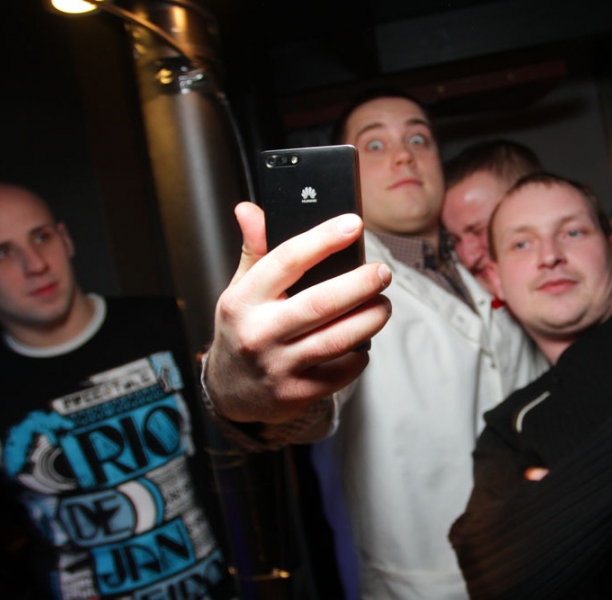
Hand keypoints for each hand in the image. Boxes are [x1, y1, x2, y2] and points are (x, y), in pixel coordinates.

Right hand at [205, 202, 391, 423]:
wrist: (228, 391)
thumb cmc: (242, 330)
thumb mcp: (240, 289)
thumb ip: (254, 250)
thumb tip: (248, 209)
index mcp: (244, 299)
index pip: (287, 260)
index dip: (324, 239)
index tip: (354, 224)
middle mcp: (259, 332)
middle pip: (322, 302)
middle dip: (361, 284)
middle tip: (383, 273)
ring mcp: (278, 365)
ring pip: (338, 339)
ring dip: (371, 319)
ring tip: (383, 305)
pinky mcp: (297, 392)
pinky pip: (342, 371)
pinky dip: (360, 354)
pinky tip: (363, 342)